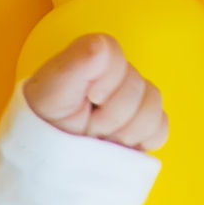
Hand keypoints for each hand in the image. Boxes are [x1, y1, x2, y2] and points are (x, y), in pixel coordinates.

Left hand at [22, 33, 167, 152]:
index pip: (118, 57)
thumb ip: (75, 63)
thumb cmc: (43, 122)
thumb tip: (100, 44)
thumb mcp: (50, 92)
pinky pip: (160, 129)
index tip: (90, 99)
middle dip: (110, 116)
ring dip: (123, 131)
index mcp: (95, 57)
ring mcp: (134, 100)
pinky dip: (141, 140)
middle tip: (86, 127)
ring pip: (152, 109)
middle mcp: (118, 75)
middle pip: (138, 87)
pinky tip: (117, 145)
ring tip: (98, 139)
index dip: (107, 83)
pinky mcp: (145, 125)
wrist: (48, 160)